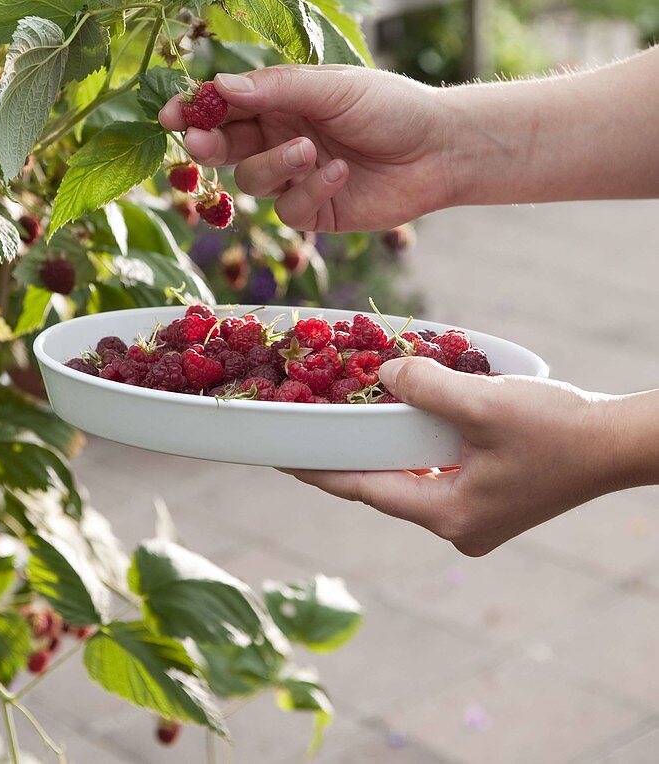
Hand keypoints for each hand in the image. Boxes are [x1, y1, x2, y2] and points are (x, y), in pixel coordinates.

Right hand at [158, 65, 449, 231]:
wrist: (440, 148)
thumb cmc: (390, 105)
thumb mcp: (332, 87)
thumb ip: (276, 88)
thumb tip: (218, 86)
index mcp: (279, 100)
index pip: (223, 104)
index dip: (194, 109)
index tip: (169, 114)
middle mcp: (279, 137)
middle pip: (224, 146)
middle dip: (207, 144)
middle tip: (198, 141)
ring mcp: (295, 177)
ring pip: (252, 181)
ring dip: (274, 165)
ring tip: (310, 150)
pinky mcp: (315, 211)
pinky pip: (289, 210)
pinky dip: (310, 190)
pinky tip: (340, 172)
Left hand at [288, 358, 640, 555]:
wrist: (617, 444)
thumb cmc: (556, 429)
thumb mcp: (482, 403)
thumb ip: (425, 387)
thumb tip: (384, 374)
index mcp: (448, 515)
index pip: (364, 490)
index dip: (319, 470)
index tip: (280, 458)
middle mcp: (456, 525)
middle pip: (385, 486)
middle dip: (349, 457)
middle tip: (310, 429)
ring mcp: (476, 516)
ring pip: (412, 478)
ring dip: (385, 448)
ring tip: (348, 421)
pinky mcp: (492, 498)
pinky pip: (437, 472)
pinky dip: (418, 447)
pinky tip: (406, 422)